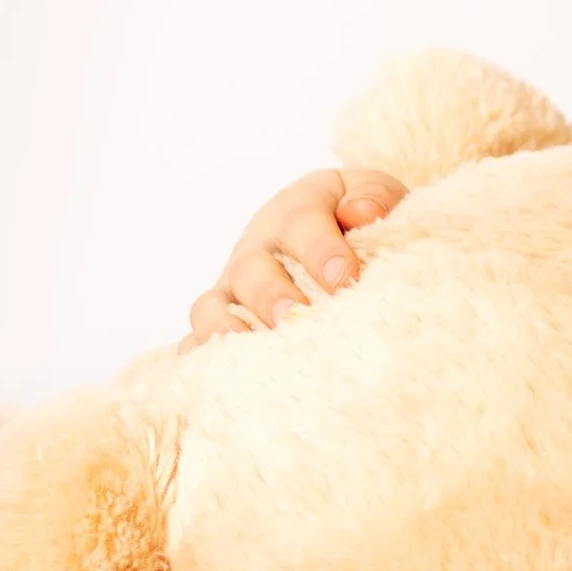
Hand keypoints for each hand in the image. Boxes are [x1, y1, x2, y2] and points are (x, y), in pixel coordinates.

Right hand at [186, 167, 406, 340]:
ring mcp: (235, 286)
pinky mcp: (223, 319)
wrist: (335, 223)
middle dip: (271, 296)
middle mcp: (257, 248)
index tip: (345, 278)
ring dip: (228, 330)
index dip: (320, 250)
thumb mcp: (372, 193)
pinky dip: (201, 357)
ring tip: (258, 353)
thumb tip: (362, 212)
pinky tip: (221, 377)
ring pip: (211, 305)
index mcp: (296, 210)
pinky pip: (198, 339)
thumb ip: (374, 196)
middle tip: (296, 316)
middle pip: (250, 269)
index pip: (299, 223)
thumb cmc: (355, 216)